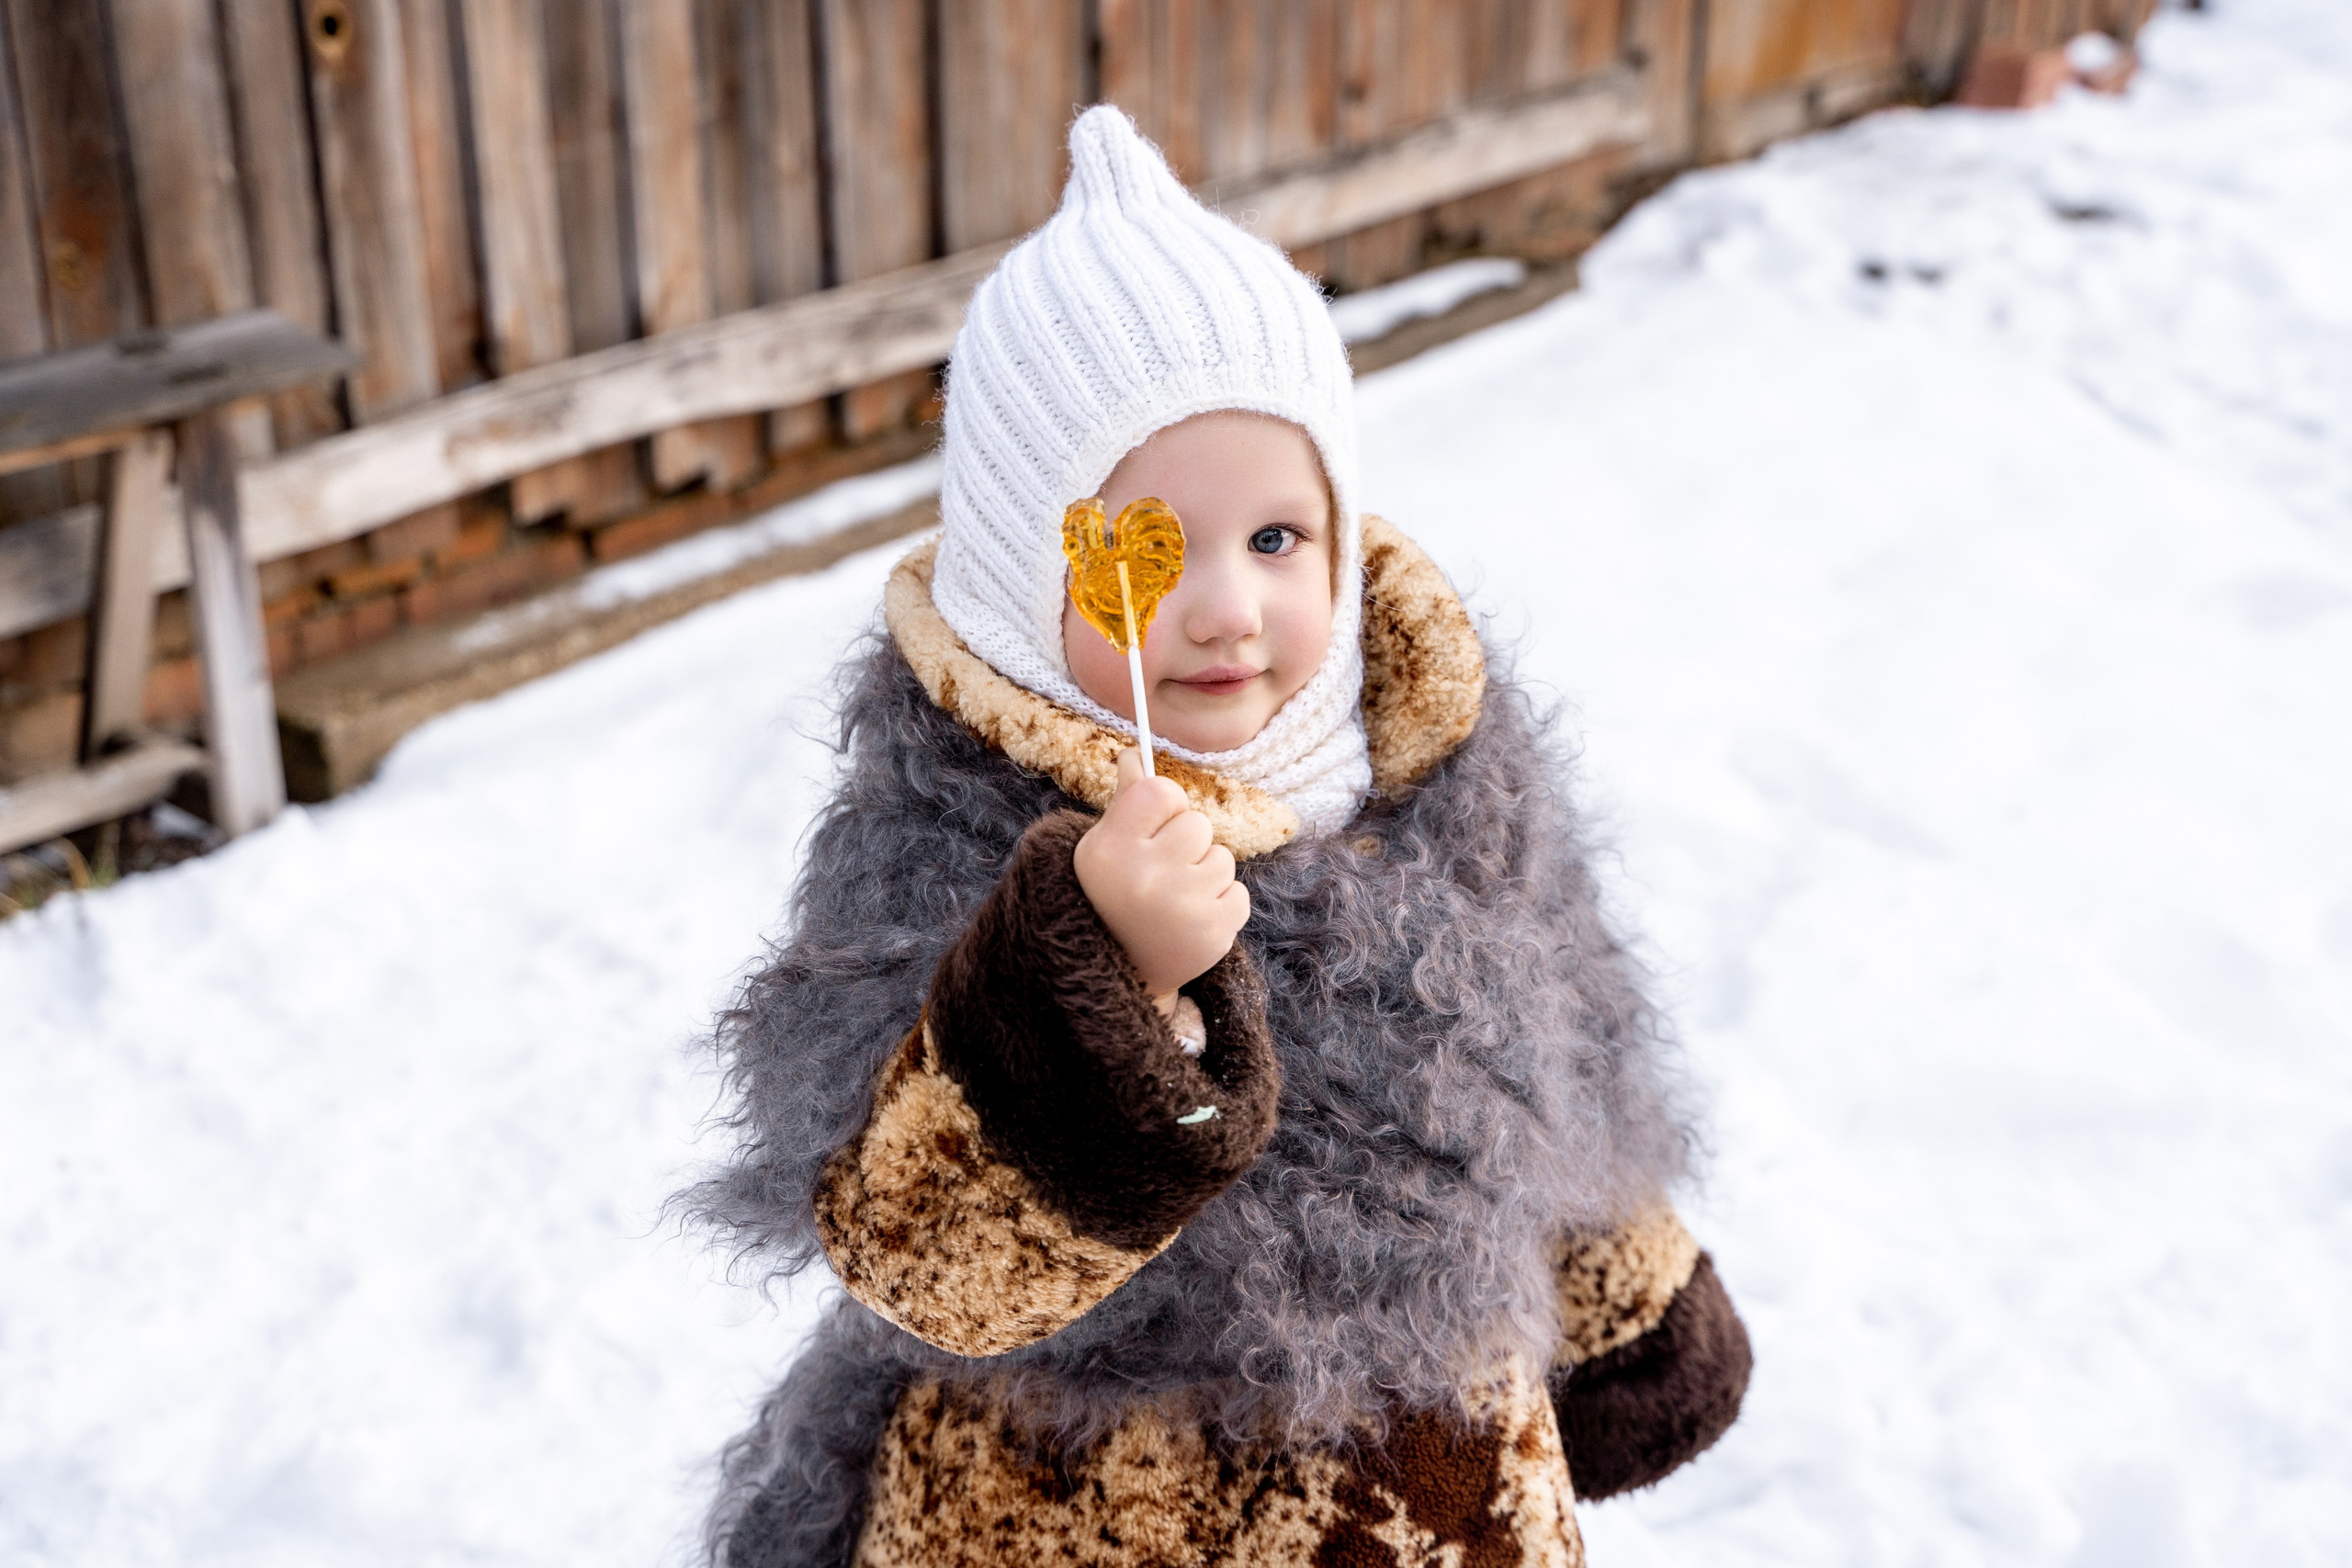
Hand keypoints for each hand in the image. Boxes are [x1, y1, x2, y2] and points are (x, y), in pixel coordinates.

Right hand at [1073, 749, 1249, 1005]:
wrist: (1124, 973)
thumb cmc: (1115, 896)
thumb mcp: (1107, 848)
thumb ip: (1127, 801)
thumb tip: (1135, 754)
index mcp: (1108, 849)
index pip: (1159, 792)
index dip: (1162, 808)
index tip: (1152, 830)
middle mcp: (1143, 876)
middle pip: (1196, 823)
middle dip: (1186, 844)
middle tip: (1161, 874)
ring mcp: (1181, 906)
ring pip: (1222, 858)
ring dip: (1205, 874)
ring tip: (1176, 899)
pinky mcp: (1213, 932)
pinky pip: (1238, 891)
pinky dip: (1222, 903)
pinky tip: (1192, 919)